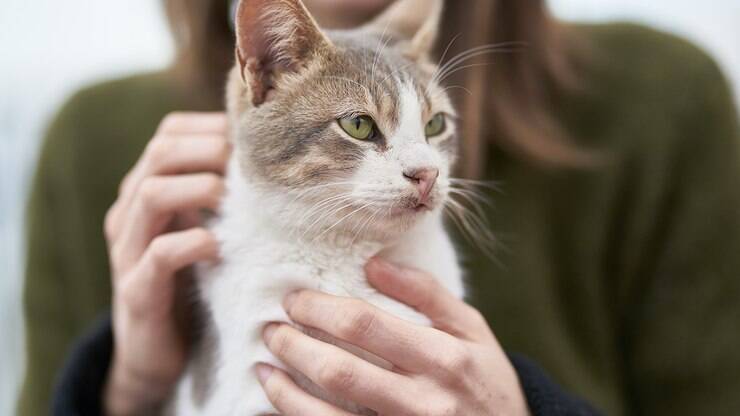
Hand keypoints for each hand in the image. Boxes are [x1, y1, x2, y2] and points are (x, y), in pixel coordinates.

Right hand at [103, 112, 229, 414]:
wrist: (156, 355)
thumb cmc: (190, 284)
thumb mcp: (202, 230)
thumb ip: (219, 197)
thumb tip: (271, 161)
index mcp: (146, 191)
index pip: (168, 134)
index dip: (210, 128)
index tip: (252, 140)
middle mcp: (130, 213)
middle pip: (159, 153)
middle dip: (207, 149)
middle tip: (247, 165)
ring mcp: (128, 251)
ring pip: (150, 194)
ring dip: (198, 188)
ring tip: (231, 199)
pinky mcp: (137, 290)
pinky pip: (157, 254)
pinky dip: (190, 243)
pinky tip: (217, 246)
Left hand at [257, 258, 530, 415]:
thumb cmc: (485, 378)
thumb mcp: (472, 329)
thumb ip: (426, 294)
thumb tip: (373, 264)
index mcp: (444, 357)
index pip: (365, 324)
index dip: (319, 309)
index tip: (294, 298)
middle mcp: (423, 400)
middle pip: (339, 369)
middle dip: (294, 345)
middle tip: (271, 327)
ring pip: (326, 414)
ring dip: (285, 388)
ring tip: (264, 364)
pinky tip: (280, 399)